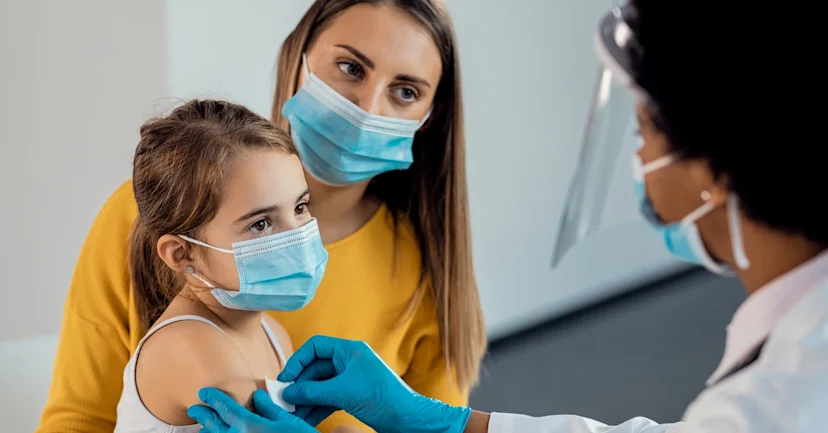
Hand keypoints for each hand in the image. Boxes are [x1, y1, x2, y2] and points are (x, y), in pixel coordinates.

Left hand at [188, 387, 318, 432]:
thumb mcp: (288, 422)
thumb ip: (269, 408)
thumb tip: (258, 396)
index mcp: (249, 426)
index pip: (225, 408)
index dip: (213, 398)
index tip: (203, 392)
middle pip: (214, 425)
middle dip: (203, 415)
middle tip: (194, 409)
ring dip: (207, 431)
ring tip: (201, 427)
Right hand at [277, 335, 470, 432]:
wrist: (407, 418)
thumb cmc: (381, 397)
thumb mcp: (342, 393)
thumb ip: (312, 391)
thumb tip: (287, 392)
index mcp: (350, 350)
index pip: (316, 346)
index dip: (297, 361)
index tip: (285, 378)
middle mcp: (349, 361)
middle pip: (315, 368)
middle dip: (299, 385)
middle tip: (284, 400)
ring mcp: (351, 379)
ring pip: (320, 386)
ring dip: (305, 399)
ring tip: (290, 413)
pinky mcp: (352, 395)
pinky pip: (328, 398)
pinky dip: (316, 407)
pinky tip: (304, 418)